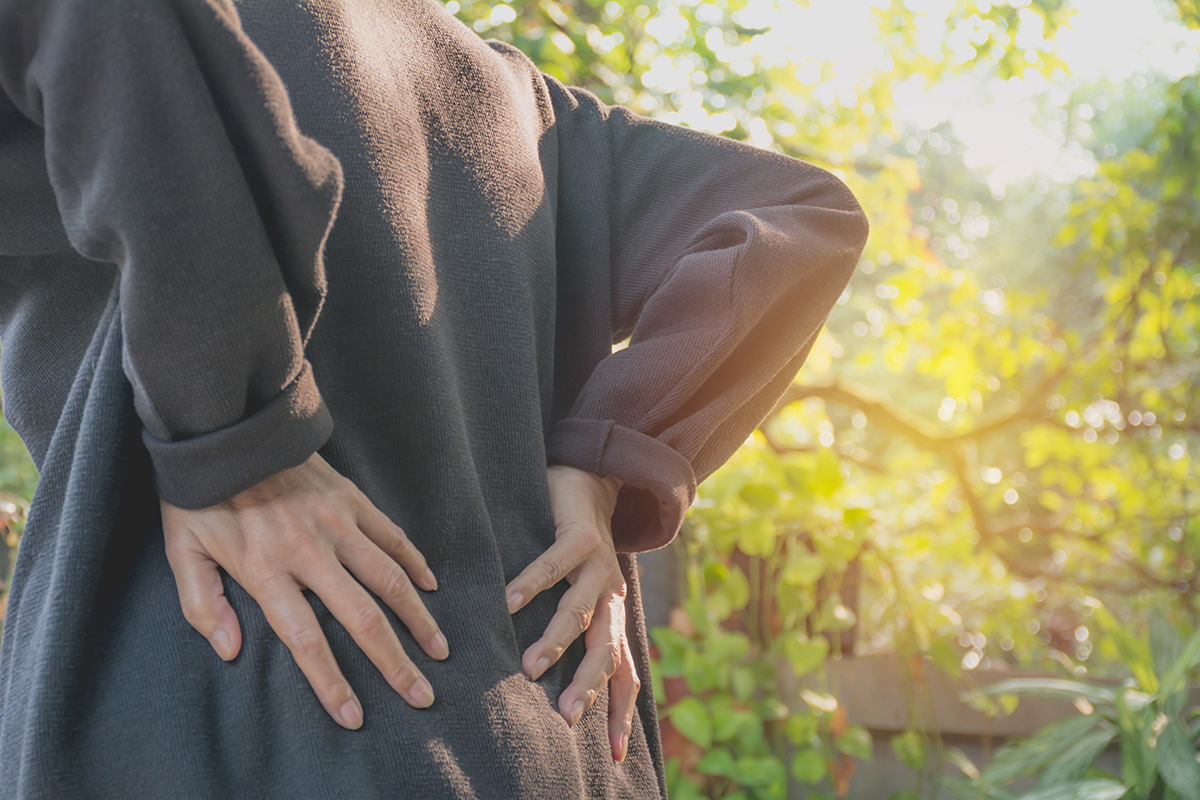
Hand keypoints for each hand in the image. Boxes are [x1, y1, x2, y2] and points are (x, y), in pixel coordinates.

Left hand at [161, 452, 447, 729]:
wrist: (227, 428)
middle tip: (421, 694)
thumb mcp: (182, 551)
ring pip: (389, 578)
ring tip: (439, 649)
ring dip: (418, 619)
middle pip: (362, 617)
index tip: (354, 715)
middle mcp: (309, 550)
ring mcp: (336, 522)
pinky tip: (430, 587)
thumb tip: (230, 650)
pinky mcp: (351, 499)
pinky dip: (415, 563)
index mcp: (266, 570)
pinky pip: (393, 536)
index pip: (306, 639)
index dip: (332, 682)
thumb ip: (202, 603)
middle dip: (395, 663)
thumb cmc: (200, 497)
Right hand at [505, 465, 640, 761]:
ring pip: (579, 612)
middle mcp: (612, 597)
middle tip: (565, 717)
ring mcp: (599, 567)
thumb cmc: (577, 549)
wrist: (592, 482)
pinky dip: (531, 585)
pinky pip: (554, 565)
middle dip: (588, 687)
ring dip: (555, 642)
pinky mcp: (581, 538)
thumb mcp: (582, 596)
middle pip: (607, 652)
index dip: (620, 713)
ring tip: (530, 667)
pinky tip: (509, 603)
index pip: (623, 674)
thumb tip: (538, 682)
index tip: (615, 755)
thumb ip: (572, 633)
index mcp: (613, 617)